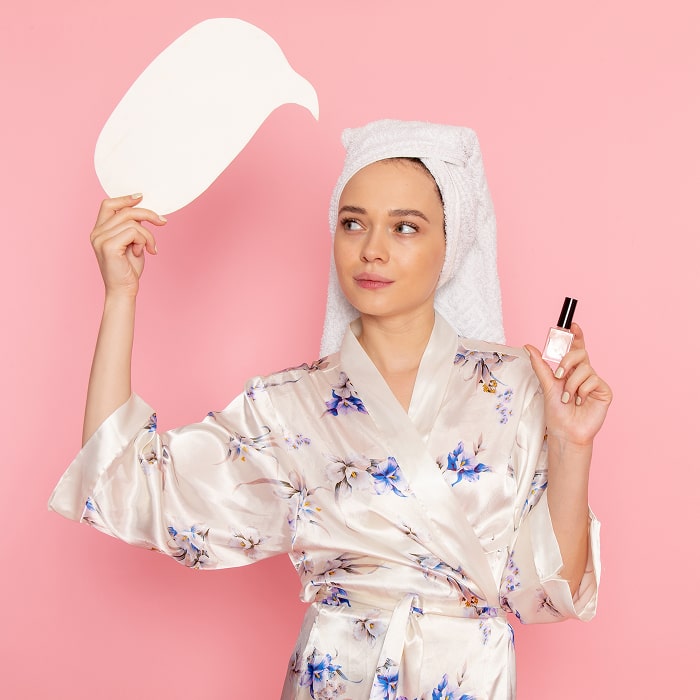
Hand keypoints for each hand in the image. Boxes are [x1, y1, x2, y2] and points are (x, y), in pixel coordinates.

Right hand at [90, 194, 166, 297]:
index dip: (125, 198)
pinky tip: (144, 252)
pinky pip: (134, 232)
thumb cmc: (128, 270)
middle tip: (163, 221)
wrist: (124, 291)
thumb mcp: (132, 243)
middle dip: (148, 214)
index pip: (108, 205)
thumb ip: (133, 228)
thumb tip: (145, 212)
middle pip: (125, 211)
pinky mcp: (108, 246)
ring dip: (148, 235)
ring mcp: (100, 239)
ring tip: (150, 248)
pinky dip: (145, 241)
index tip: (141, 197)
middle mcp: (96, 233)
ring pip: (133, 222)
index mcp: (99, 231)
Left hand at [524, 323, 612, 445]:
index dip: (576, 335)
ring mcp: (595, 382)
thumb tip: (528, 346)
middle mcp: (584, 373)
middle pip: (580, 353)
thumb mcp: (546, 385)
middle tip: (558, 375)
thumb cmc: (556, 411)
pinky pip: (593, 381)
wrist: (565, 431)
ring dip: (571, 385)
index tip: (571, 325)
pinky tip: (580, 402)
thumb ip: (540, 365)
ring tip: (567, 399)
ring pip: (585, 369)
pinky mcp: (604, 391)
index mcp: (571, 370)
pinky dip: (582, 392)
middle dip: (567, 361)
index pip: (575, 348)